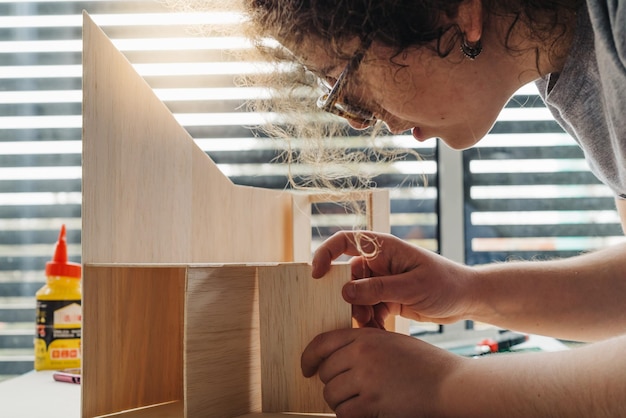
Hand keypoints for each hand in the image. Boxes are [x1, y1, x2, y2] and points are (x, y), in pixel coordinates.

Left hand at [301, 327, 462, 417]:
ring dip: (342, 402)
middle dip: (333, 384)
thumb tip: (335, 359)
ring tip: (363, 401)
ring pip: (331, 395)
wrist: (450, 384)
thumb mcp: (390, 343)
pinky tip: (366, 411)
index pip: (321, 343)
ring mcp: (366, 379)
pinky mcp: (372, 402)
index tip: (306, 369)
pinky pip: (344, 413)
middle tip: (351, 390)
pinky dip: (351, 415)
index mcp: (364, 337)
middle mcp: (361, 355)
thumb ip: (363, 345)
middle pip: (325, 373)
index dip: (308, 358)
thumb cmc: (424, 365)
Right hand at [312, 231, 475, 326]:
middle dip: (347, 298)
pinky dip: (370, 321)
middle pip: (346, 276)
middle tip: (358, 315)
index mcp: (383, 247)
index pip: (344, 241)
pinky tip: (380, 332)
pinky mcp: (386, 298)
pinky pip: (367, 309)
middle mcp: (378, 262)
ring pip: (355, 297)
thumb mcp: (412, 286)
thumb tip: (344, 292)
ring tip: (374, 326)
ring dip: (360, 313)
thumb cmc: (445, 283)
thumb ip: (378, 288)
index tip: (317, 275)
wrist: (467, 299)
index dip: (325, 253)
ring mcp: (381, 281)